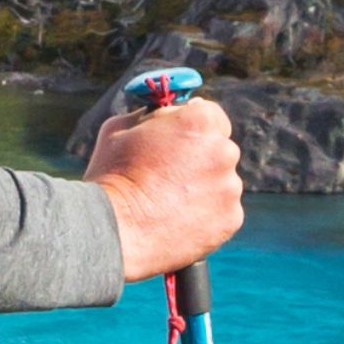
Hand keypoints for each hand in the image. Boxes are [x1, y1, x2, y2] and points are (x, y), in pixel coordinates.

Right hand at [88, 90, 245, 282]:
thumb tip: (161, 116)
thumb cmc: (112, 176)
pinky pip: (222, 211)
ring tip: (169, 203)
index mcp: (200, 121)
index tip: (178, 138)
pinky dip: (206, 215)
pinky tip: (178, 220)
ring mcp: (230, 187)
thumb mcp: (121, 128)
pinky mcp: (231, 219)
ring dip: (203, 188)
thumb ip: (150, 116)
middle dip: (199, 158)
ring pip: (221, 182)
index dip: (190, 125)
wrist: (114, 231)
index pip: (209, 113)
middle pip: (218, 148)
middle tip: (168, 175)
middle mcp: (224, 151)